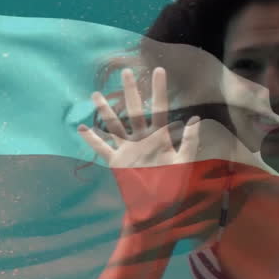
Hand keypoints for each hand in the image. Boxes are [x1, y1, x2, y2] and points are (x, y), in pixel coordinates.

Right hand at [78, 68, 213, 225]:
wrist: (158, 209)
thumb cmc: (173, 187)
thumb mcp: (184, 163)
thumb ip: (189, 142)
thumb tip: (195, 118)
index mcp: (160, 138)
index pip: (159, 108)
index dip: (159, 90)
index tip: (158, 70)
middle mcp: (142, 140)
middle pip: (134, 111)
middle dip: (130, 92)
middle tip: (126, 72)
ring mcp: (128, 150)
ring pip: (115, 125)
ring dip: (106, 111)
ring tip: (96, 95)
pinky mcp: (117, 162)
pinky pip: (102, 148)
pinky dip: (92, 140)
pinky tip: (82, 128)